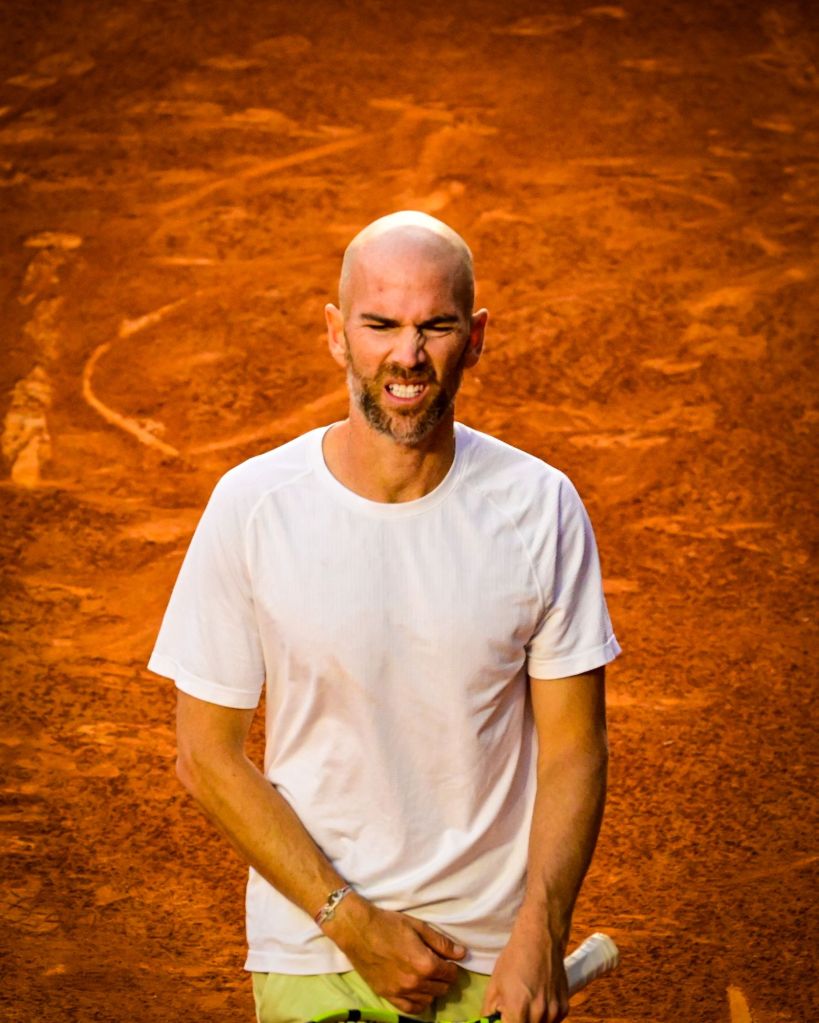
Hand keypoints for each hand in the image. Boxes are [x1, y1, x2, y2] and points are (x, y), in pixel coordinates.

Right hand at [323, 895, 466, 1013]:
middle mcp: (415, 983)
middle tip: (438, 966)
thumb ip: (441, 943)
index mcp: (425, 964)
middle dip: (444, 977)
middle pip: (441, 988)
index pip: (450, 974)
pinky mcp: (387, 996)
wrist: (358, 930)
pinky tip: (419, 992)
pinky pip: (410, 1008)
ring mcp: (400, 992)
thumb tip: (462, 954)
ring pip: (428, 999)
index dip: (453, 966)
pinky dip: (419, 1002)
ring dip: (432, 989)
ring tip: (427, 977)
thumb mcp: (418, 927)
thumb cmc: (389, 924)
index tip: (449, 960)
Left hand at [481, 919, 568, 1022]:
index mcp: (518, 1010)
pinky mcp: (564, 1008)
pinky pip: (552, 1022)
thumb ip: (489, 1011)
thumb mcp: (495, 984)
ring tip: (525, 1003)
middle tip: (513, 1011)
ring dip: (531, 1021)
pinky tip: (537, 1001)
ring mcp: (553, 1012)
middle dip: (517, 1022)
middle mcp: (538, 1014)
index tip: (504, 1018)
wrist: (540, 939)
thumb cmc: (514, 959)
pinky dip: (543, 1018)